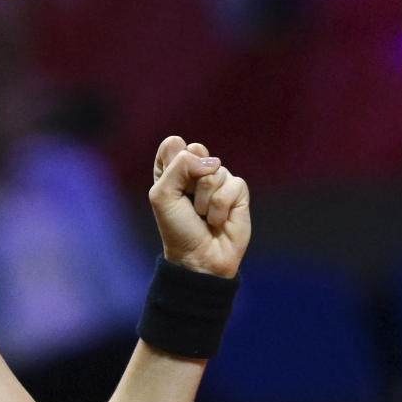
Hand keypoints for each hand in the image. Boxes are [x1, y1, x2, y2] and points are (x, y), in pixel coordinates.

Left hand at [149, 136, 250, 277]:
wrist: (199, 257)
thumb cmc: (177, 228)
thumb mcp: (163, 195)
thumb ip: (180, 166)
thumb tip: (213, 162)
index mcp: (172, 169)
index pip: (173, 144)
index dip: (173, 164)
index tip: (172, 187)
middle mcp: (195, 171)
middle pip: (196, 150)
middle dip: (189, 179)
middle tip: (188, 200)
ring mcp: (219, 179)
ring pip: (214, 171)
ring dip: (204, 200)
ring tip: (203, 216)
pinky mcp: (238, 191)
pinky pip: (232, 185)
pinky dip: (220, 208)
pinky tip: (218, 220)